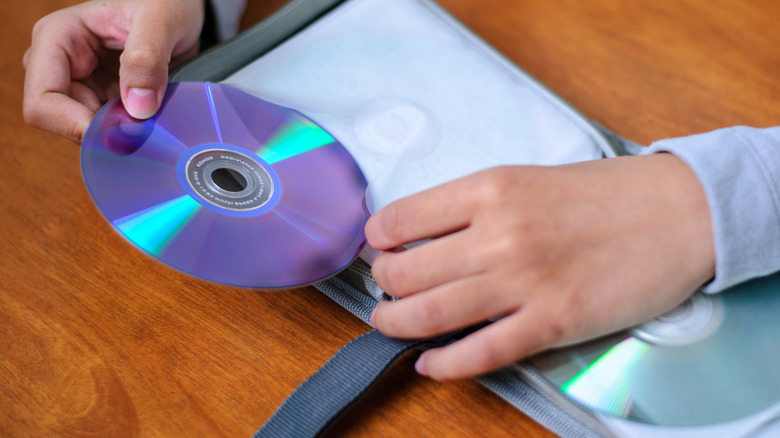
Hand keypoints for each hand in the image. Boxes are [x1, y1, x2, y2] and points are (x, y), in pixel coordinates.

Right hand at [23, 0, 204, 142]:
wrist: (180, 8)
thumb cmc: (165, 2)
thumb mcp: (161, 19)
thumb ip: (147, 58)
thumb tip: (137, 107)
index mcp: (57, 38)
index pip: (42, 100)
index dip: (75, 125)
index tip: (119, 132)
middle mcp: (61, 64)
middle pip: (63, 122)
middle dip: (102, 131)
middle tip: (143, 128)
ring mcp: (81, 83)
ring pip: (86, 130)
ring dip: (118, 133)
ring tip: (151, 118)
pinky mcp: (102, 97)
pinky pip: (108, 129)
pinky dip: (128, 132)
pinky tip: (150, 121)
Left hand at [366, 153, 714, 379]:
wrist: (682, 211)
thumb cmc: (606, 193)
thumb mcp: (527, 178)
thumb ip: (473, 206)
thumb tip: (419, 234)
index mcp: (489, 189)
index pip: (397, 220)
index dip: (377, 241)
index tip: (380, 250)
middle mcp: (498, 235)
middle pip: (403, 274)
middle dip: (382, 287)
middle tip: (386, 290)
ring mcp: (524, 283)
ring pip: (428, 316)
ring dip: (395, 325)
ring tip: (391, 324)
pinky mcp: (552, 323)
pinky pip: (479, 353)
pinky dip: (442, 364)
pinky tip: (429, 363)